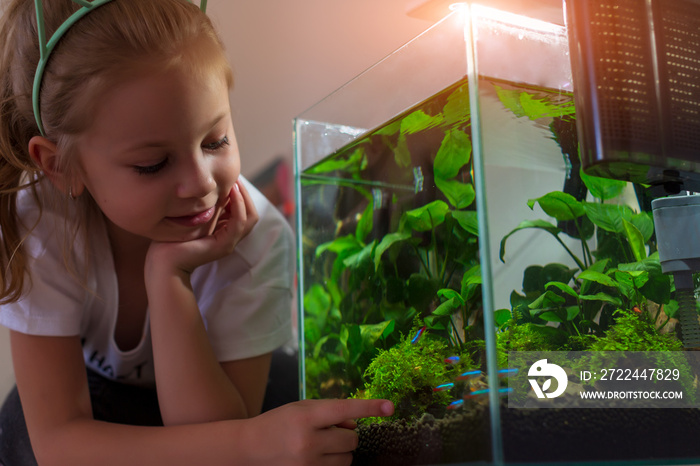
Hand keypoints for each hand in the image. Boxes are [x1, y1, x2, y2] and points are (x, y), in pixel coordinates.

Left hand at [146, 180, 258, 277]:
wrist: (162, 262)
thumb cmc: (172, 238)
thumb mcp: (194, 216)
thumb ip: (207, 206)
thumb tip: (214, 185)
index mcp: (224, 232)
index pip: (244, 210)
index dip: (241, 193)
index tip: (231, 176)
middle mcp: (230, 238)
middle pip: (251, 213)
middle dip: (246, 192)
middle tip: (236, 176)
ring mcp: (229, 243)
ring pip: (250, 217)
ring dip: (245, 197)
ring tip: (235, 182)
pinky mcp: (224, 245)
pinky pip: (239, 223)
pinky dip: (239, 206)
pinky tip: (231, 192)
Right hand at [242, 398, 393, 465]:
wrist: (249, 448)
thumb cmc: (279, 423)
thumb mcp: (302, 408)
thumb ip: (330, 412)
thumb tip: (356, 423)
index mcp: (306, 417)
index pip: (345, 409)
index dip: (370, 407)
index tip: (390, 406)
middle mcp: (308, 442)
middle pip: (352, 439)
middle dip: (346, 435)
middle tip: (329, 431)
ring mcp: (308, 464)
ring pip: (347, 458)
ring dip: (340, 451)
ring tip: (319, 444)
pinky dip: (333, 463)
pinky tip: (316, 456)